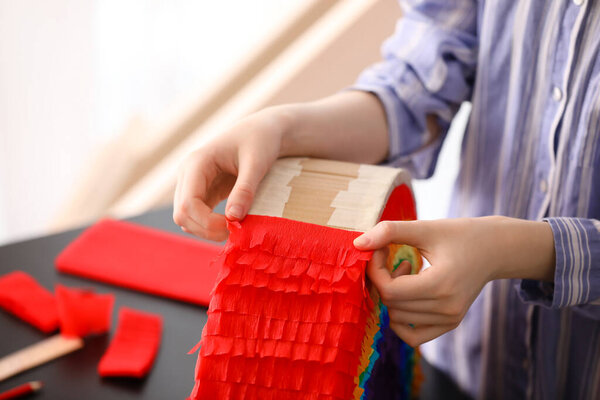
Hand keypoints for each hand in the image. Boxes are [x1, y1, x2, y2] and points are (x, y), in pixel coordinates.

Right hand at [173, 107, 288, 239]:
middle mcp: (188, 174)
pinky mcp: (202, 192)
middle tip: (236, 233)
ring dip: (206, 230)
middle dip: (205, 230)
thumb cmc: (260, 141)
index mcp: (196, 163)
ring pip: (187, 219)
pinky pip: (198, 216)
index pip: (187, 203)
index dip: (206, 223)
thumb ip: (245, 190)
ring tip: (235, 230)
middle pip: (182, 215)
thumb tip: (233, 219)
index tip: (233, 228)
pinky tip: (232, 226)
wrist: (262, 131)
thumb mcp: (257, 163)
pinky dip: (210, 226)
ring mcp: (192, 184)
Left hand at [354, 217, 554, 346]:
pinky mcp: (450, 324)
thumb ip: (390, 232)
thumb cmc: (460, 234)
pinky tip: (406, 292)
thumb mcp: (425, 228)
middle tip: (390, 255)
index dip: (375, 270)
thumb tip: (357, 243)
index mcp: (441, 284)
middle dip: (381, 278)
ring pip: (398, 317)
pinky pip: (412, 336)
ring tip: (405, 268)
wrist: (494, 249)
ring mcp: (450, 319)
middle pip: (392, 304)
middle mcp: (447, 308)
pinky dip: (400, 318)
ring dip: (392, 294)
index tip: (378, 248)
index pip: (390, 290)